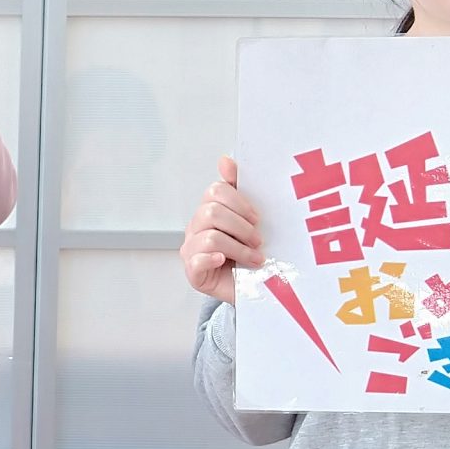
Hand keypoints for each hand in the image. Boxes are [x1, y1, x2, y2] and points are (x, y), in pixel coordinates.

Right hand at [179, 156, 262, 300]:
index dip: (239, 203)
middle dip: (241, 227)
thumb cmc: (250, 254)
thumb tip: (225, 160)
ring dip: (239, 248)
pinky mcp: (193, 272)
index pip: (215, 192)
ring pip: (210, 237)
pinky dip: (213, 259)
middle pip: (211, 212)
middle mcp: (196, 228)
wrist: (253, 288)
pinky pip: (197, 260)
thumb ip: (239, 189)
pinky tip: (226, 262)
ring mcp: (191, 250)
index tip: (257, 218)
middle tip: (258, 240)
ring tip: (255, 258)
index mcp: (209, 211)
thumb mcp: (251, 220)